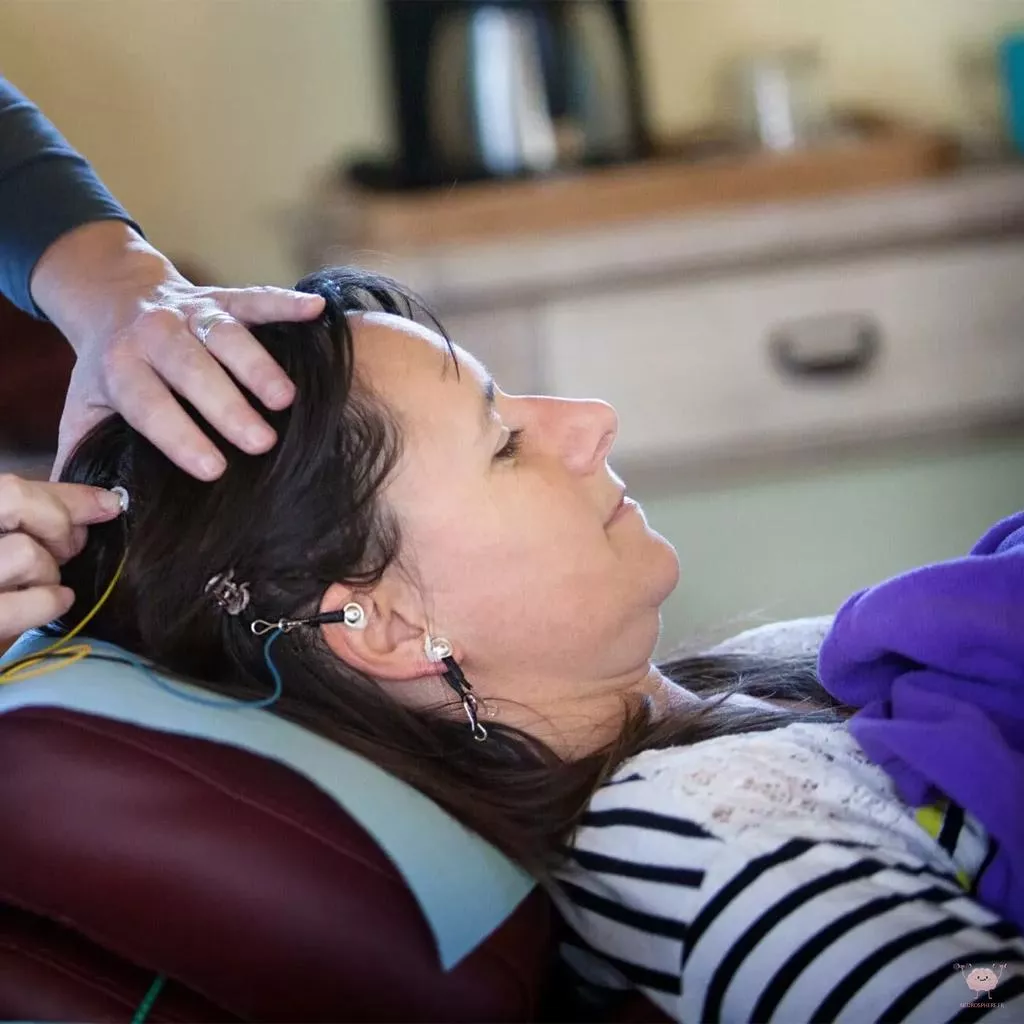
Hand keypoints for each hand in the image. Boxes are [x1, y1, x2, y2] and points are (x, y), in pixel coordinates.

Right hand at [0, 474, 122, 641]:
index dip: (68, 495)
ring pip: (26, 552)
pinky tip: (57, 601)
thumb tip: (105, 502)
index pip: (11, 488)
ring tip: (41, 583)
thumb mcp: (6, 544)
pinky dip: (52, 601)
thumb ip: (38, 516)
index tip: (108, 505)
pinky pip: (35, 599)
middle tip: (69, 549)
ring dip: (49, 571)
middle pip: (14, 499)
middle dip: (57, 523)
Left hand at [30, 221, 325, 479]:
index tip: (213, 469)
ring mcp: (192, 312)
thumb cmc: (109, 367)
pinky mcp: (222, 297)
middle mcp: (155, 335)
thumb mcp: (82, 408)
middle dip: (227, 405)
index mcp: (120, 367)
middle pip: (192, 369)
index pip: (148, 404)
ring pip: (226, 335)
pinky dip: (284, 302)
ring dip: (257, 365)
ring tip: (286, 400)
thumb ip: (82, 455)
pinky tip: (315, 311)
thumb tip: (84, 513)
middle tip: (260, 443)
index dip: (179, 435)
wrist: (111, 295)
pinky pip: (254, 298)